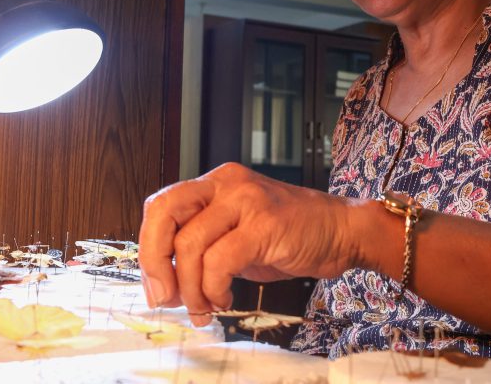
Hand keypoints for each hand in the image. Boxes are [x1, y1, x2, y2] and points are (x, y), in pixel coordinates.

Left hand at [139, 163, 366, 325]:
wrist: (342, 231)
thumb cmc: (290, 235)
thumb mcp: (236, 233)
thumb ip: (201, 247)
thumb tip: (165, 282)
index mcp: (214, 183)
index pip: (160, 205)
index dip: (148, 248)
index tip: (154, 284)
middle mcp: (226, 184)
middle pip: (164, 213)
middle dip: (155, 261)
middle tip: (164, 296)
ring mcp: (246, 201)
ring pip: (190, 244)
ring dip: (191, 288)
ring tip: (203, 307)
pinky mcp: (265, 224)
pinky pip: (220, 261)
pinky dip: (214, 288)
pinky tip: (223, 299)